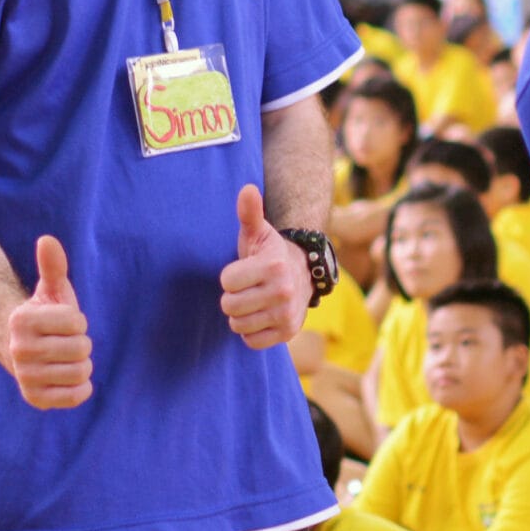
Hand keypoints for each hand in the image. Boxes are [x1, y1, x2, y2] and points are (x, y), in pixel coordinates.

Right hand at [5, 235, 90, 408]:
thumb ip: (53, 266)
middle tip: (64, 342)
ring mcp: (25, 376)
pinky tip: (68, 377)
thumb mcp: (49, 289)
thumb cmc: (43, 316)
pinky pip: (76, 396)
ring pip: (81, 372)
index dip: (77, 321)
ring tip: (66, 358)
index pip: (77, 322)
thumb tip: (47, 240)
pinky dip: (80, 387)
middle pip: (82, 348)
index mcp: (23, 320)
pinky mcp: (35, 398)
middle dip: (81, 343)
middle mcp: (19, 350)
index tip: (62, 322)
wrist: (19, 349)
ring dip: (81, 364)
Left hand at [219, 185, 308, 351]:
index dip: (230, 277)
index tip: (243, 270)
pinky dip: (251, 332)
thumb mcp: (258, 232)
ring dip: (240, 315)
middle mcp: (284, 292)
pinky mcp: (288, 334)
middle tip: (247, 288)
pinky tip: (260, 316)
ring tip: (253, 301)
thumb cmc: (269, 252)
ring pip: (238, 325)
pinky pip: (251, 341)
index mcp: (273, 266)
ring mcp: (287, 315)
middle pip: (229, 306)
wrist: (302, 274)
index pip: (226, 282)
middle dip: (232, 297)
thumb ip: (250, 212)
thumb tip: (247, 189)